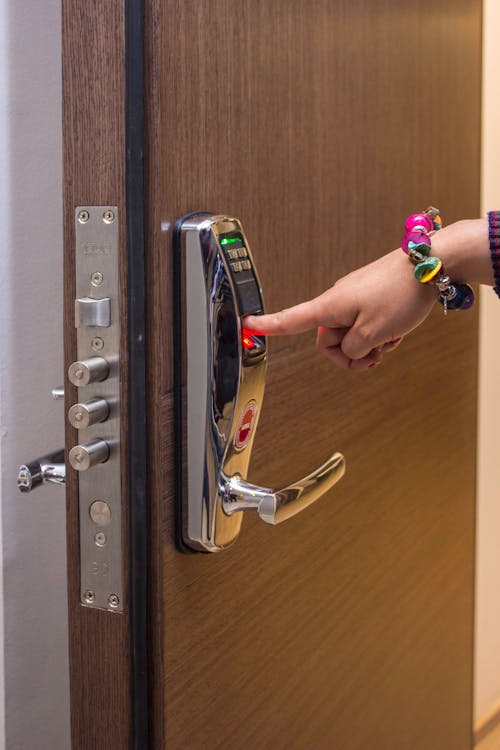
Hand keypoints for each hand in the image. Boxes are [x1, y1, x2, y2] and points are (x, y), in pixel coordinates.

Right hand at [244, 248, 437, 370]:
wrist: (430, 264)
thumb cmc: (401, 292)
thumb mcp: (374, 333)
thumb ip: (353, 349)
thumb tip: (349, 351)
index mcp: (330, 306)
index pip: (290, 319)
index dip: (268, 325)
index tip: (247, 326)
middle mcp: (338, 300)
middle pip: (329, 339)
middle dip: (349, 355)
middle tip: (374, 357)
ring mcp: (354, 297)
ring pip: (351, 334)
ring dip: (368, 345)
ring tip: (390, 341)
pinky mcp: (370, 296)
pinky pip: (365, 323)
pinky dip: (378, 333)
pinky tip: (396, 333)